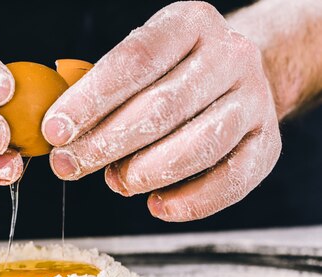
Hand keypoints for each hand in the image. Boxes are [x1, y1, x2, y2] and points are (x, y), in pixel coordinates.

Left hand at [43, 2, 280, 220]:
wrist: (236, 77)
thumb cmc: (170, 74)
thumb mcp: (139, 64)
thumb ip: (102, 93)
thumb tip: (61, 136)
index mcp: (188, 23)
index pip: (134, 61)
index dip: (89, 100)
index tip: (55, 131)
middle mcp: (229, 56)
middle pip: (162, 107)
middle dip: (106, 144)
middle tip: (68, 166)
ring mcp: (255, 99)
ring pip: (199, 145)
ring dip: (145, 172)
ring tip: (114, 182)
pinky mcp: (268, 143)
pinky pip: (232, 180)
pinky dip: (191, 201)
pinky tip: (157, 205)